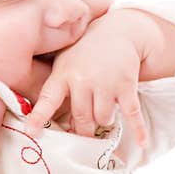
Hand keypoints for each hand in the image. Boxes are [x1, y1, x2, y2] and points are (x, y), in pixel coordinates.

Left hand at [25, 10, 159, 144]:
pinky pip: (132, 113)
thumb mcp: (66, 62)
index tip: (31, 131)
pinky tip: (142, 142)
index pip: (48, 99)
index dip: (39, 117)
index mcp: (64, 74)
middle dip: (85, 129)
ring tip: (104, 110)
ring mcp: (106, 83)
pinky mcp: (127, 86)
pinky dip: (138, 129)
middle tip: (86, 132)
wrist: (118, 31)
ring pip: (104, 118)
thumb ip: (61, 91)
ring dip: (105, 120)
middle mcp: (83, 79)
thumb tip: (63, 125)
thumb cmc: (86, 51)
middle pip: (82, 118)